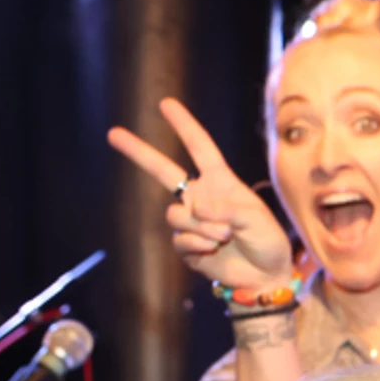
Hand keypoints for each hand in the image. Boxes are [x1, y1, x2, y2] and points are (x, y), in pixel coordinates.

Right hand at [106, 98, 295, 291]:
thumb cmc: (266, 240)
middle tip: (112, 133)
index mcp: (220, 181)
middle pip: (162, 170)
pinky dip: (199, 245)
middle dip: (138, 152)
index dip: (184, 125)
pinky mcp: (186, 246)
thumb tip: (196, 206)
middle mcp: (200, 196)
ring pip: (176, 215)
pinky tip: (214, 249)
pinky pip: (180, 240)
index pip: (200, 147)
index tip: (166, 104)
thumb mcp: (255, 218)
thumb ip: (227, 208)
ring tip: (225, 236)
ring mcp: (190, 221)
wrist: (265, 276)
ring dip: (201, 227)